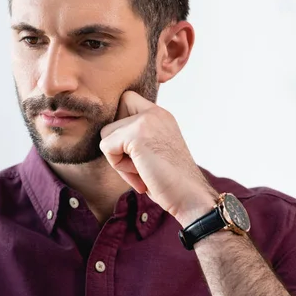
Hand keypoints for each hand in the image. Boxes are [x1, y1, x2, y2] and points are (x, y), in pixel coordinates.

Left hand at [100, 91, 217, 226]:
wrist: (190, 196)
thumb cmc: (169, 181)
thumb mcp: (151, 150)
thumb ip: (134, 137)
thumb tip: (105, 137)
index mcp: (160, 114)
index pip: (126, 100)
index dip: (120, 125)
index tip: (134, 150)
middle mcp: (154, 112)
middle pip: (110, 122)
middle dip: (117, 146)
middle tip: (139, 164)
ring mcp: (146, 120)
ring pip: (106, 135)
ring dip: (118, 159)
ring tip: (142, 170)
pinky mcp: (136, 134)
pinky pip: (106, 147)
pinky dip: (118, 166)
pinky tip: (140, 175)